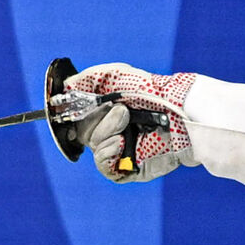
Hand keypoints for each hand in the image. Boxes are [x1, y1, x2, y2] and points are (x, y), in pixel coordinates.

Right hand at [65, 63, 198, 183]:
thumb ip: (88, 79)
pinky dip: (107, 154)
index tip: (66, 107)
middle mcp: (110, 132)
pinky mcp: (129, 169)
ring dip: (106, 132)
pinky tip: (120, 143)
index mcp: (104, 112)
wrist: (179, 111)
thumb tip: (65, 87)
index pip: (76, 118)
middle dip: (96, 120)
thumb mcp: (116, 75)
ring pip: (94, 148)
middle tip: (120, 109)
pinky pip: (105, 167)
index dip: (69, 114)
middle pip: (82, 133)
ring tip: (127, 121)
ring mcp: (119, 151)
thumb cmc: (151, 91)